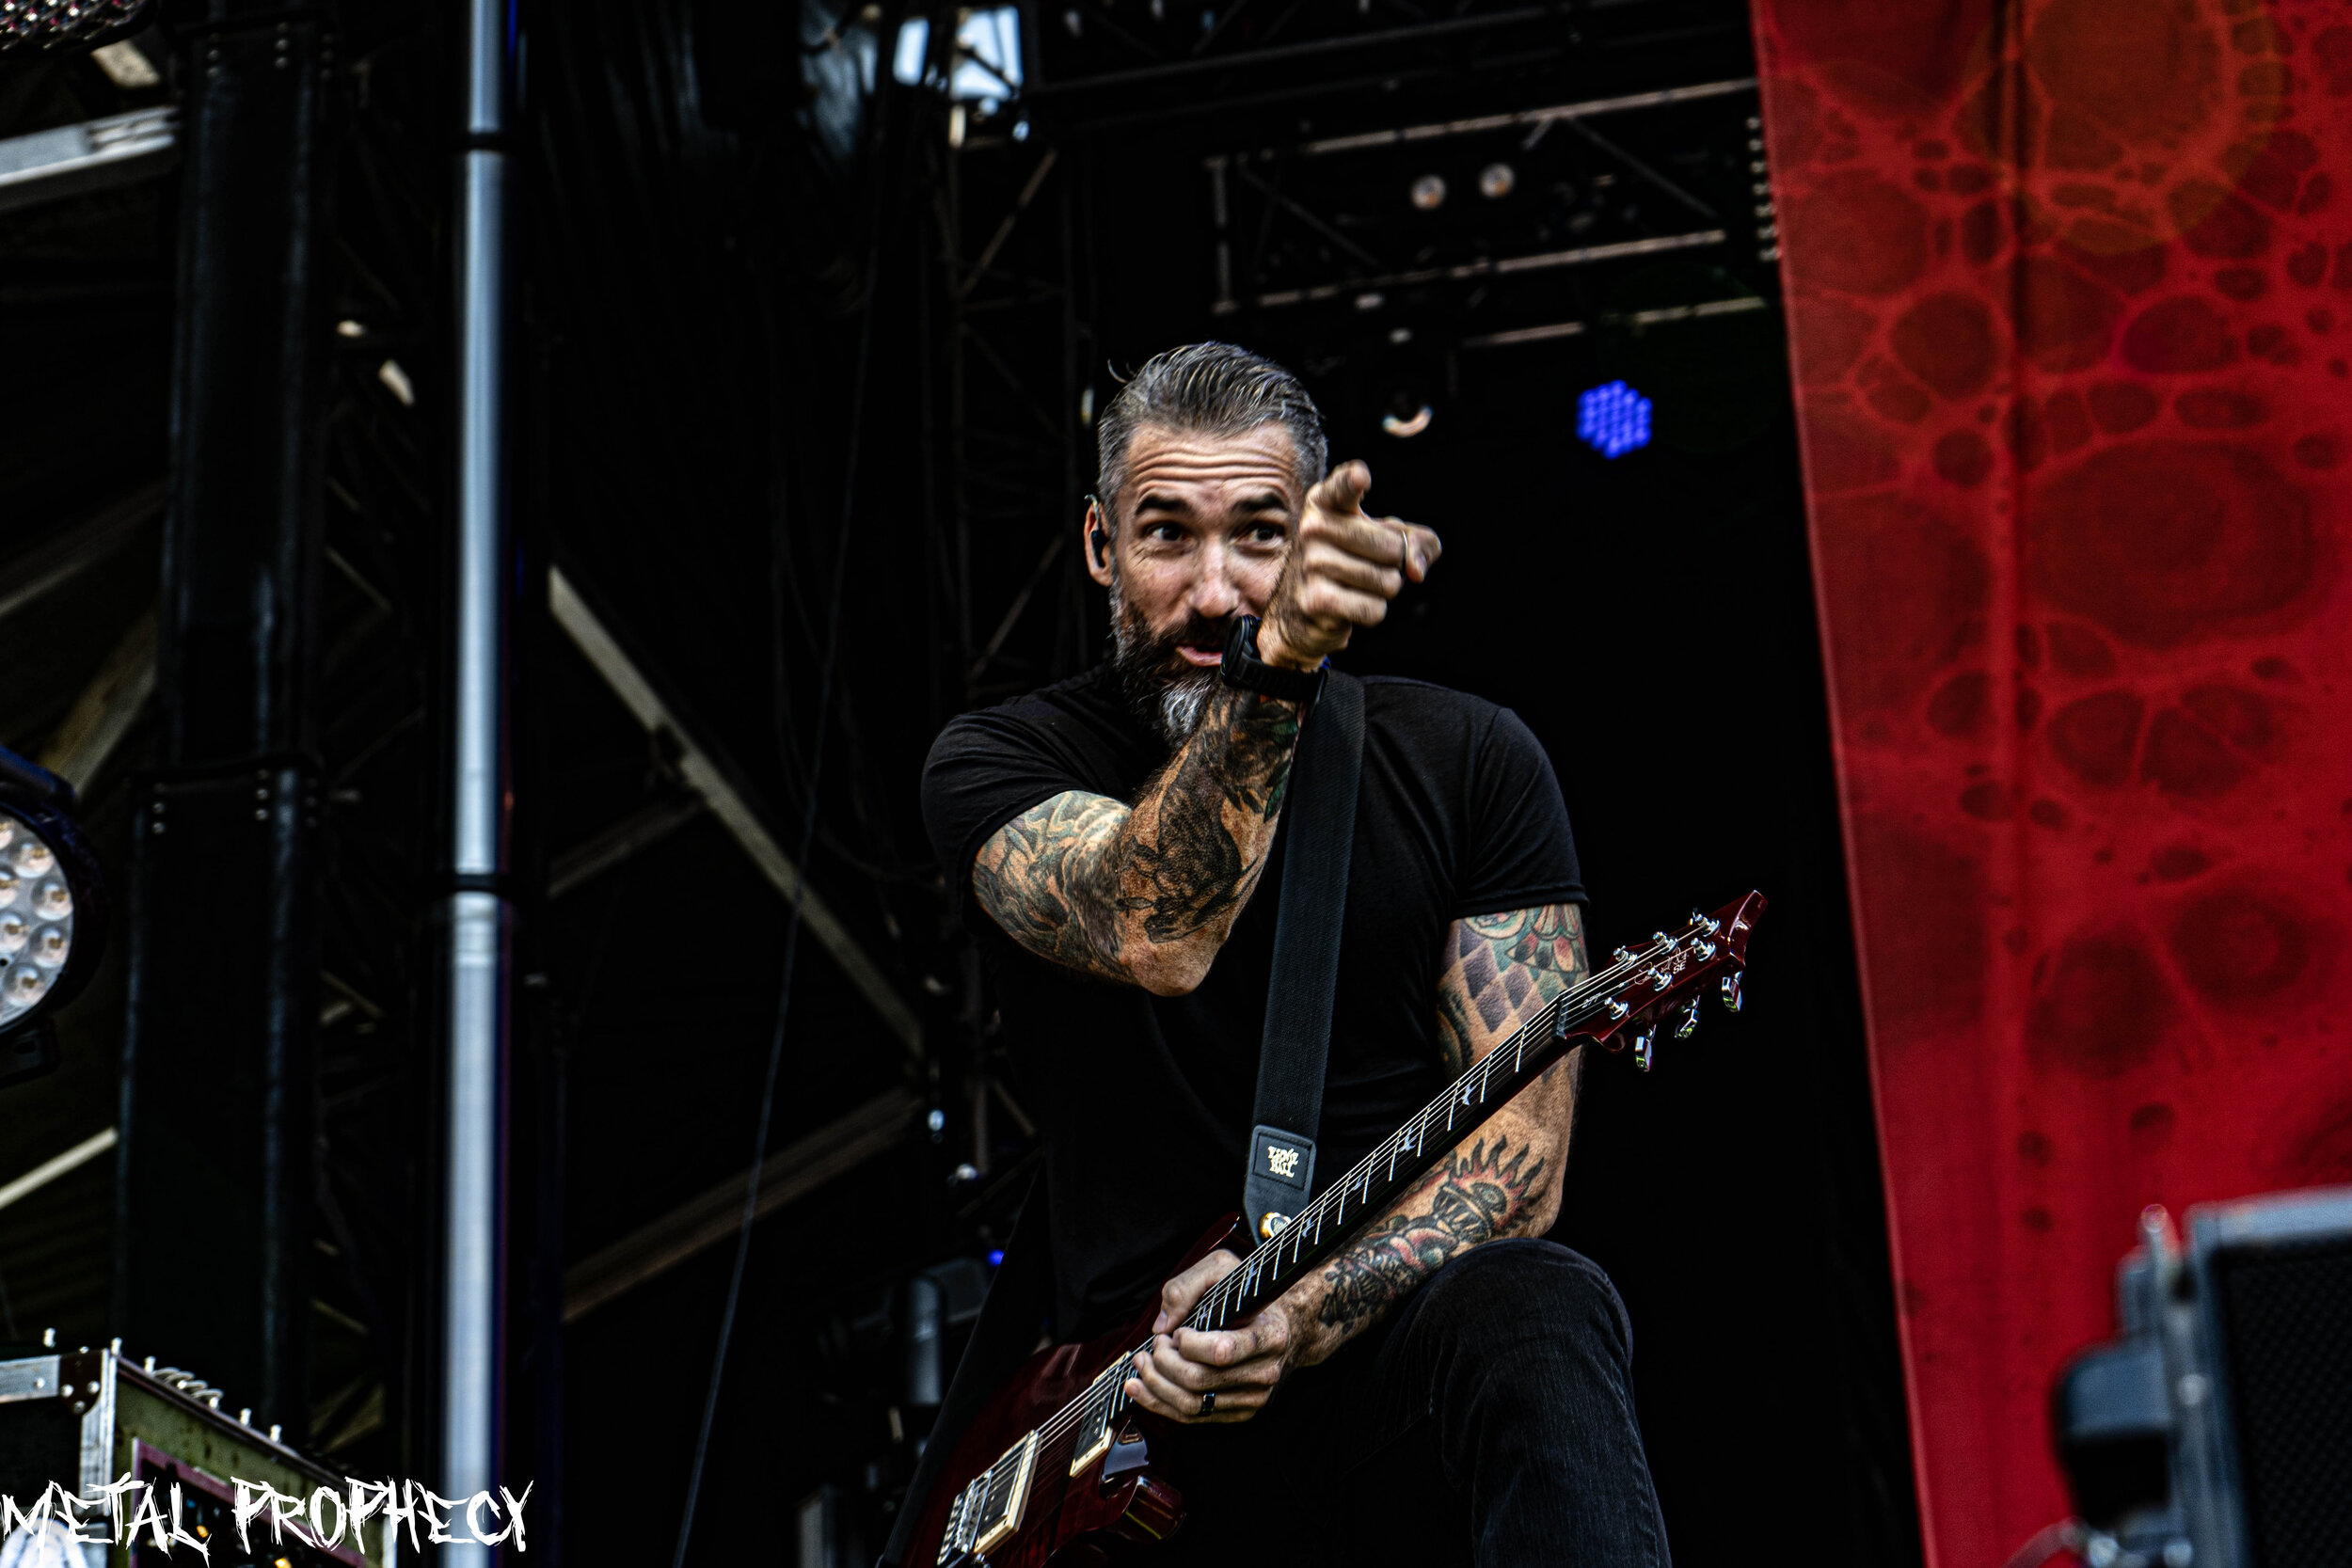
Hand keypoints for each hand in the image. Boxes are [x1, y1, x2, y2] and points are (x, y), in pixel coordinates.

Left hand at [1122, 1249, 1299, 1423]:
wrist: (1280, 1328)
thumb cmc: (1247, 1297)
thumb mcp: (1222, 1269)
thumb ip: (1188, 1287)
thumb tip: (1162, 1325)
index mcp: (1270, 1337)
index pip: (1222, 1352)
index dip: (1189, 1344)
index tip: (1179, 1331)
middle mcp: (1265, 1373)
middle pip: (1199, 1381)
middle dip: (1164, 1363)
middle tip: (1154, 1346)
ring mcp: (1253, 1398)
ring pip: (1192, 1405)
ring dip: (1155, 1385)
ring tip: (1141, 1365)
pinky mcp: (1238, 1413)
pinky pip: (1192, 1417)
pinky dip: (1160, 1403)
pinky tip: (1140, 1388)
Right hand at [1257, 460, 1441, 669]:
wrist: (1304, 605)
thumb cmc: (1355, 559)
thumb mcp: (1389, 538)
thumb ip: (1418, 542)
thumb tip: (1416, 571)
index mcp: (1327, 502)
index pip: (1342, 487)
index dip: (1353, 480)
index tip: (1361, 476)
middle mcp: (1313, 528)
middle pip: (1392, 549)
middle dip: (1395, 564)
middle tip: (1370, 563)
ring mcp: (1312, 564)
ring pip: (1387, 583)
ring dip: (1383, 590)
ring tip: (1357, 584)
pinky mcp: (1316, 600)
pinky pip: (1374, 609)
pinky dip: (1373, 611)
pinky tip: (1349, 604)